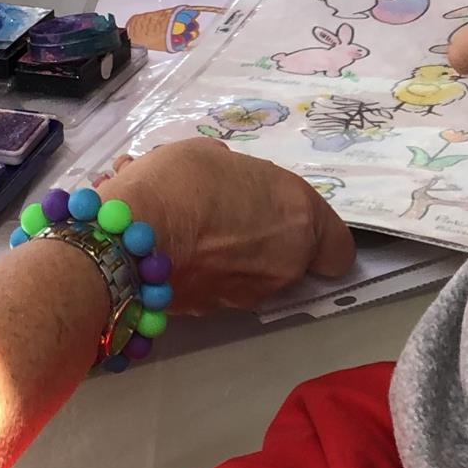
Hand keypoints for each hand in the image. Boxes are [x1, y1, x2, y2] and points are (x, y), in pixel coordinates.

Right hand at [108, 139, 352, 312]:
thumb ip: (236, 178)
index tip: (289, 225)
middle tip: (219, 213)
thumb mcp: (212, 155)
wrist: (129, 237)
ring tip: (180, 227)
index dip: (317, 238)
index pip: (338, 249)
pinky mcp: (210, 312)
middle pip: (287, 257)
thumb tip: (225, 188)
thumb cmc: (180, 182)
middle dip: (258, 239)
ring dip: (224, 256)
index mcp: (299, 218)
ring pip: (247, 274)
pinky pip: (212, 286)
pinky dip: (197, 272)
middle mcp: (284, 264)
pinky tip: (164, 247)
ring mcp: (248, 293)